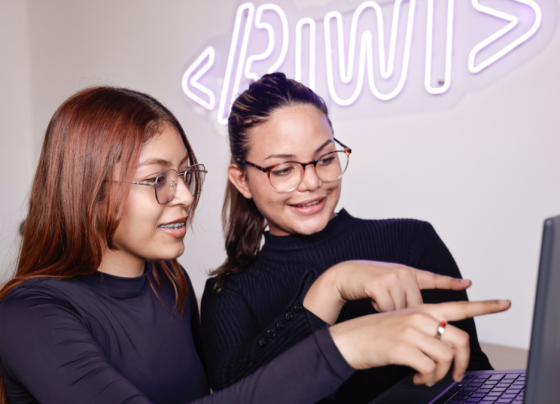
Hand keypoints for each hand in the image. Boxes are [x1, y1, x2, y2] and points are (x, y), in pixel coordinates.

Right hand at [304, 260, 471, 323]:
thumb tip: (426, 319)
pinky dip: (379, 314)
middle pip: (420, 309)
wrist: (342, 277)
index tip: (468, 283)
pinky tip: (372, 304)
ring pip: (403, 313)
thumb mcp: (390, 289)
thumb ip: (407, 298)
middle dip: (413, 324)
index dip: (451, 283)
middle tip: (399, 325)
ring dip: (392, 319)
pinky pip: (388, 311)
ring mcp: (393, 278)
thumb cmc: (365, 286)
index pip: (434, 280)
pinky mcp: (380, 285)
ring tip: (379, 309)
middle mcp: (404, 274)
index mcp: (409, 275)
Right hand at [329, 299, 510, 385]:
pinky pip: (430, 368)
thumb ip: (426, 329)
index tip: (504, 304)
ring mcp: (410, 330)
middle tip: (456, 375)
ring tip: (427, 376)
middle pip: (460, 339)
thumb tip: (446, 350)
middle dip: (462, 363)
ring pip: (446, 357)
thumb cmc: (374, 334)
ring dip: (440, 375)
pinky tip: (416, 377)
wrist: (347, 339)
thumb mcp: (401, 324)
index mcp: (422, 309)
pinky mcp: (402, 347)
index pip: (459, 306)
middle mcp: (419, 316)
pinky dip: (427, 379)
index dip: (485, 306)